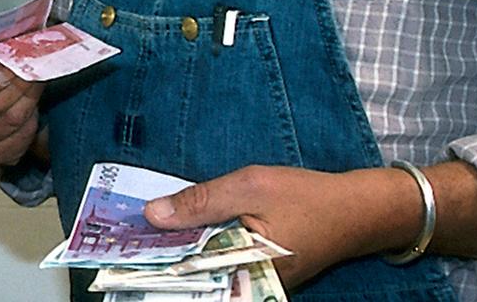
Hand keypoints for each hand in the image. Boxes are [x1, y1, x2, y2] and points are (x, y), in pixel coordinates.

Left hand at [142, 164, 418, 286]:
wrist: (359, 210)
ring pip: (204, 272)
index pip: (188, 278)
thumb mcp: (251, 187)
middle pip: (193, 278)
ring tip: (143, 234)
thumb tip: (152, 215)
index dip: (152, 263)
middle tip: (122, 239)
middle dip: (161, 258)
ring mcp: (253, 284)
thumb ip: (202, 201)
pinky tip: (178, 234)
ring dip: (178, 252)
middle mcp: (248, 289)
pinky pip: (219, 265)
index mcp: (247, 275)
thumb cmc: (308, 197)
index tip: (117, 250)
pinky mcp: (257, 276)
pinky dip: (200, 249)